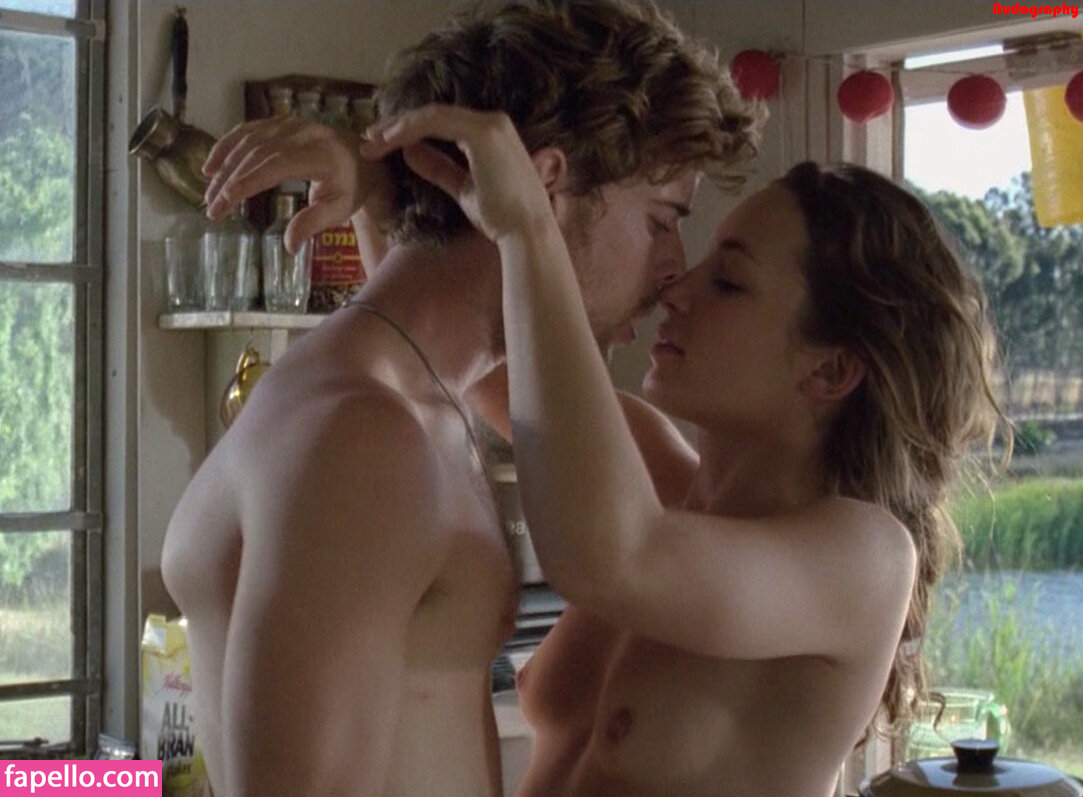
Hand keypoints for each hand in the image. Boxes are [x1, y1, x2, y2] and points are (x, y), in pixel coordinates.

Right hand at [202, 115, 393, 252]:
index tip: (223, 205)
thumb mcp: (340, 209)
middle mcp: (303, 133)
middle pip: (256, 153)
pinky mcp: (282, 122)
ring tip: (209, 191)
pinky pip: (250, 129)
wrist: (366, 160)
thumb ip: (313, 223)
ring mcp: (291, 124)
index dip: (245, 184)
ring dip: (224, 164)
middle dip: (229, 180)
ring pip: (249, 140)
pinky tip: (212, 165)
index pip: (273, 166)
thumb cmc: (352, 187)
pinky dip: (228, 145)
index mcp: (320, 155)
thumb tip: (289, 246)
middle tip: (212, 207)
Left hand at [360, 104, 555, 243]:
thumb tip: (410, 153)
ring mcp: (489, 124)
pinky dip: (410, 129)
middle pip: (433, 115)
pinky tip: (389, 141)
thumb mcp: (462, 189)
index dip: (409, 131)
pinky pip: (436, 122)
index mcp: (490, 135)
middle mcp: (492, 122)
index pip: (442, 124)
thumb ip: (439, 169)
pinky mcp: (483, 132)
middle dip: (398, 126)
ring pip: (431, 115)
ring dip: (398, 127)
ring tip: (372, 142)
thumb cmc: (500, 217)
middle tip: (369, 139)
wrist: (524, 232)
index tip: (381, 145)